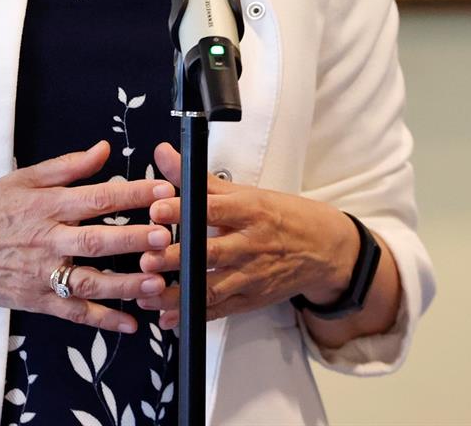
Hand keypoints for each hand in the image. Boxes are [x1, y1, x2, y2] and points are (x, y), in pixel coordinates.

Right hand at [0, 140, 174, 333]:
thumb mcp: (21, 179)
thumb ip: (66, 167)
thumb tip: (103, 149)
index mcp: (45, 205)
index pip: (96, 198)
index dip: (132, 194)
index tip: (164, 190)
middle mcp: (46, 240)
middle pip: (96, 241)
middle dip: (133, 240)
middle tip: (165, 237)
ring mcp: (42, 274)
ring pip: (89, 282)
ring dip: (125, 284)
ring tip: (156, 281)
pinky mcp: (37, 300)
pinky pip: (74, 313)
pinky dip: (102, 321)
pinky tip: (131, 324)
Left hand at [134, 142, 355, 329]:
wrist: (324, 249)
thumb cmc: (279, 215)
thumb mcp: (244, 192)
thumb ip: (198, 179)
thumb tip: (163, 153)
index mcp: (250, 211)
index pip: (213, 210)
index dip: (184, 210)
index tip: (156, 210)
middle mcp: (251, 245)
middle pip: (210, 252)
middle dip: (177, 257)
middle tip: (147, 258)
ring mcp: (252, 276)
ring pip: (211, 288)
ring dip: (178, 293)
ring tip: (146, 292)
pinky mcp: (251, 300)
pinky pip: (219, 311)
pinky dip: (193, 315)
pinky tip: (168, 317)